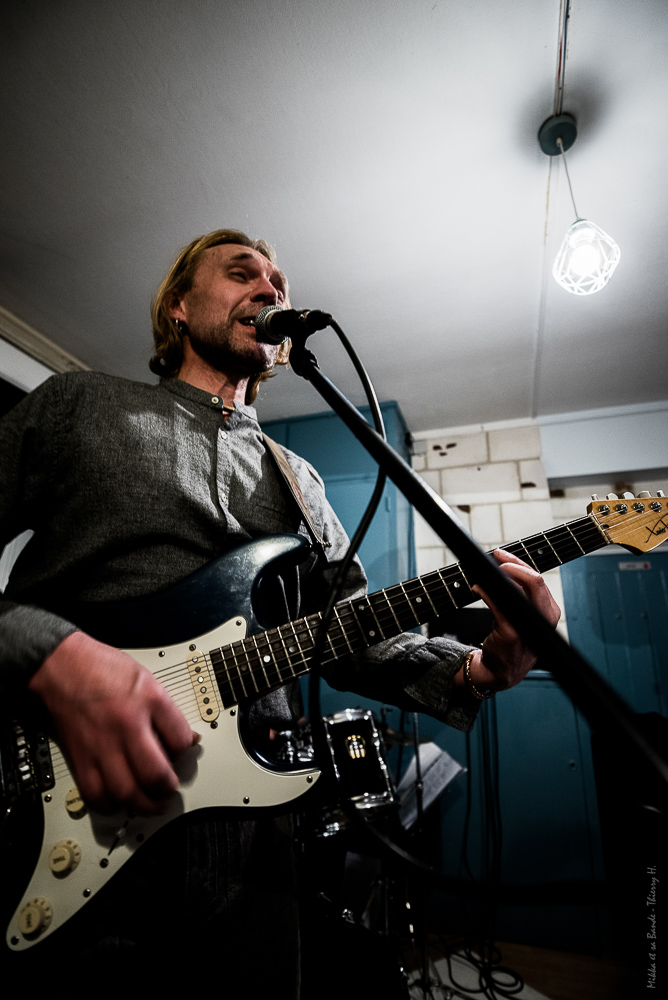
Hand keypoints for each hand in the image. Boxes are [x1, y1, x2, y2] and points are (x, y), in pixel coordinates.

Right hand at [29, 631, 198, 814]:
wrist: (63, 666)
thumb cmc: (104, 669)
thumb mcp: (148, 679)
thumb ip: (168, 712)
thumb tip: (187, 738)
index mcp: (149, 700)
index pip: (181, 740)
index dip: (186, 752)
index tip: (183, 754)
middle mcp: (127, 724)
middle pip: (154, 774)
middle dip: (168, 789)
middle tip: (170, 790)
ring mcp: (102, 743)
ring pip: (126, 791)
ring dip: (143, 804)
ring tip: (151, 803)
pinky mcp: (80, 756)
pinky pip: (95, 794)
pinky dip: (110, 805)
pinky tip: (119, 801)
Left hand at [466, 549, 560, 693]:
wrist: (500, 671)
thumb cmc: (511, 641)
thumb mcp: (521, 616)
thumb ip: (517, 594)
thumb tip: (500, 568)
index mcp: (549, 612)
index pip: (538, 580)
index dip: (520, 564)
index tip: (502, 555)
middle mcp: (544, 620)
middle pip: (536, 581)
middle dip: (513, 564)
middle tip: (496, 557)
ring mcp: (529, 627)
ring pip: (519, 590)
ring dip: (498, 575)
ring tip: (483, 573)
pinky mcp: (511, 634)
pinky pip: (498, 605)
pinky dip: (486, 592)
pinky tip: (477, 588)